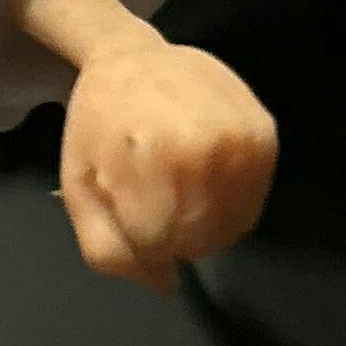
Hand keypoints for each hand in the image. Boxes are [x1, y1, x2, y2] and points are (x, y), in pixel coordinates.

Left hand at [58, 35, 276, 295]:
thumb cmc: (98, 126)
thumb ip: (110, 251)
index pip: (161, 246)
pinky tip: (205, 178)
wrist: (132, 58)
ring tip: (180, 187)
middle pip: (201, 240)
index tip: (133, 212)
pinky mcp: (265, 133)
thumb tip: (167, 286)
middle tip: (155, 199)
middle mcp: (205, 149)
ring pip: (234, 227)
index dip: (144, 241)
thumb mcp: (80, 189)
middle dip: (175, 235)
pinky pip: (255, 203)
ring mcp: (242, 140)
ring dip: (206, 224)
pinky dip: (231, 205)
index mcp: (150, 162)